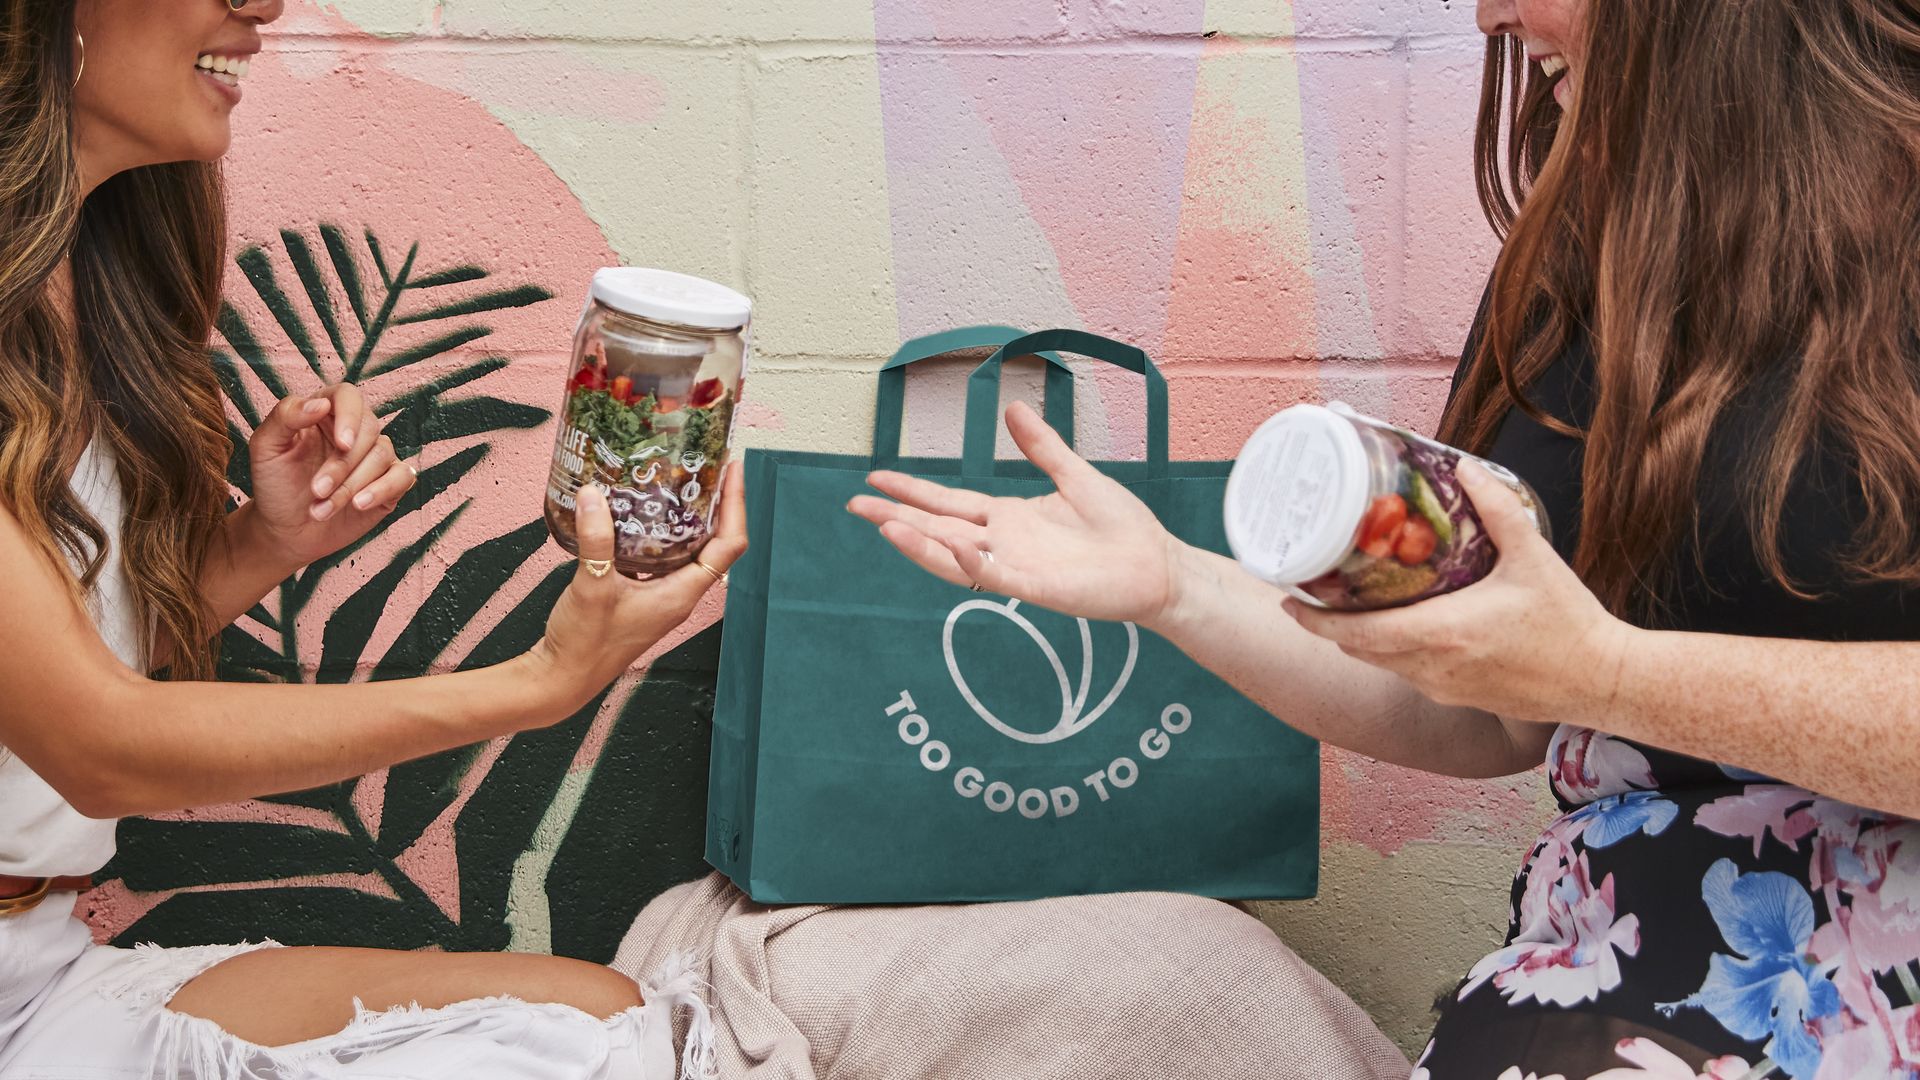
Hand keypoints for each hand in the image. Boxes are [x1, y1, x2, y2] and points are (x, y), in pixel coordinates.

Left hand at [248, 385, 415, 565]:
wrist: (286, 530)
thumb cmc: (274, 485)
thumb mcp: (265, 447)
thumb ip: (285, 417)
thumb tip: (321, 404)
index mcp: (325, 414)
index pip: (347, 396)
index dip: (349, 416)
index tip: (342, 444)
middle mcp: (354, 431)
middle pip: (368, 430)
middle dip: (343, 465)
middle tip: (317, 491)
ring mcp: (373, 457)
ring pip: (382, 455)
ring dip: (352, 486)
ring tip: (323, 509)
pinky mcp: (390, 483)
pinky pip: (404, 476)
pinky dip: (382, 490)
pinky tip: (359, 505)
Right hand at [528, 463, 747, 707]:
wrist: (562, 679)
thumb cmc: (583, 643)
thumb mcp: (591, 586)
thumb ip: (595, 540)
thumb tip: (592, 494)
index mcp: (681, 595)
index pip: (729, 546)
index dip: (736, 505)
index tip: (733, 470)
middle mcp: (679, 595)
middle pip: (716, 544)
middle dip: (718, 505)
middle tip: (709, 467)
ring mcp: (662, 597)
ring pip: (690, 551)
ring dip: (692, 518)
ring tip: (682, 482)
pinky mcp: (643, 598)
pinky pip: (664, 559)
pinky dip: (662, 534)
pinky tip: (643, 515)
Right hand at [848, 401, 1185, 626]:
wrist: (1156, 564)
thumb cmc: (1120, 526)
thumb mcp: (1074, 475)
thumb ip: (1041, 446)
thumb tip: (1012, 408)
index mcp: (1007, 518)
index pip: (947, 503)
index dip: (911, 491)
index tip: (875, 478)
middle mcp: (1002, 543)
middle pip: (937, 529)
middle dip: (896, 518)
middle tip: (854, 505)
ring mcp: (1016, 567)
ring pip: (954, 557)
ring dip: (920, 544)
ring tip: (885, 526)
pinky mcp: (1037, 587)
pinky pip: (995, 577)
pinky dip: (972, 563)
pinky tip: (954, 544)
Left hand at [1283, 461, 1634, 721]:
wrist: (1604, 681)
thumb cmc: (1570, 624)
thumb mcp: (1533, 557)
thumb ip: (1496, 509)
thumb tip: (1465, 469)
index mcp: (1440, 634)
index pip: (1355, 633)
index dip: (1314, 619)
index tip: (1288, 600)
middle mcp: (1432, 667)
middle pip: (1359, 649)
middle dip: (1330, 624)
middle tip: (1313, 592)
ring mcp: (1443, 689)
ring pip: (1383, 663)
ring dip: (1361, 638)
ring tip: (1349, 603)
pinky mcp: (1459, 699)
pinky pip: (1410, 674)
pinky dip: (1392, 651)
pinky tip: (1400, 625)